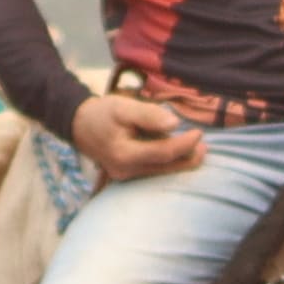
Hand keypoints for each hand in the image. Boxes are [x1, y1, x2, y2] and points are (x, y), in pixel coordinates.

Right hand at [69, 89, 204, 181]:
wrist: (79, 124)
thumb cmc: (102, 113)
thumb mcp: (123, 107)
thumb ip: (148, 115)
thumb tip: (175, 124)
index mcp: (124, 155)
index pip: (164, 153)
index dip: (185, 144)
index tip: (200, 133)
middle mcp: (125, 171)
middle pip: (166, 168)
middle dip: (188, 158)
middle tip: (205, 146)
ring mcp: (125, 176)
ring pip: (161, 171)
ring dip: (180, 161)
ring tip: (197, 148)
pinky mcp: (126, 175)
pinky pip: (153, 171)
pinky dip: (167, 162)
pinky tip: (179, 152)